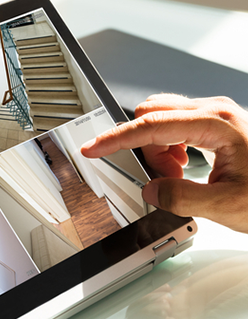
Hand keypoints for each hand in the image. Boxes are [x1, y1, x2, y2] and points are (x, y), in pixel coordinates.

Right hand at [80, 94, 247, 232]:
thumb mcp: (225, 205)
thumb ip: (179, 198)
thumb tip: (150, 189)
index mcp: (216, 124)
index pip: (149, 126)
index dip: (115, 139)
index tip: (93, 147)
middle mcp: (214, 112)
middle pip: (152, 117)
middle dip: (145, 149)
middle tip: (164, 178)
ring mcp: (214, 116)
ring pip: (161, 123)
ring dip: (159, 153)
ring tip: (180, 177)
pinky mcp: (214, 125)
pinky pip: (174, 129)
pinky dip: (170, 151)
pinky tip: (186, 169)